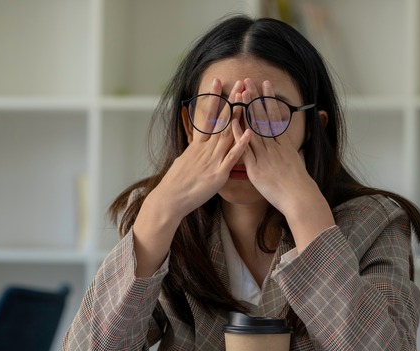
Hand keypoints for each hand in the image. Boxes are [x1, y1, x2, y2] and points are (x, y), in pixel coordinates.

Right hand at [150, 78, 251, 219]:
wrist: (170, 199)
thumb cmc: (176, 184)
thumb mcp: (184, 161)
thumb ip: (193, 152)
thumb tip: (195, 146)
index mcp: (197, 145)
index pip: (207, 116)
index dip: (213, 98)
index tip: (217, 82)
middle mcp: (205, 149)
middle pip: (221, 120)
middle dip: (231, 100)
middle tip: (239, 82)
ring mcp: (212, 160)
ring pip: (228, 133)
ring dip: (239, 115)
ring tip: (247, 99)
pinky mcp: (218, 174)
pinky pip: (232, 157)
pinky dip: (241, 144)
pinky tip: (249, 132)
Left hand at [236, 78, 334, 249]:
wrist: (299, 198)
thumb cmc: (299, 185)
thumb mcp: (297, 163)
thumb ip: (291, 152)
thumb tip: (291, 147)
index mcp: (284, 144)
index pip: (275, 116)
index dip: (269, 100)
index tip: (265, 85)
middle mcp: (274, 146)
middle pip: (263, 117)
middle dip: (255, 98)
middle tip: (248, 80)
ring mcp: (265, 156)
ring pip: (254, 128)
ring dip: (246, 109)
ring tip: (240, 92)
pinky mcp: (256, 168)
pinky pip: (245, 148)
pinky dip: (239, 134)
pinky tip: (232, 121)